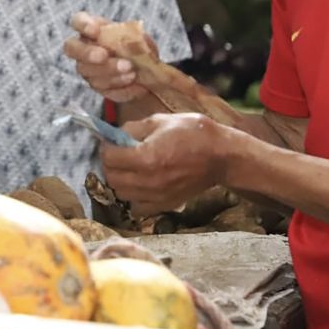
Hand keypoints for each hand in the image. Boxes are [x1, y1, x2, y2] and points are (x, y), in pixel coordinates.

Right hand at [64, 12, 150, 102]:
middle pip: (71, 49)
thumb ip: (136, 38)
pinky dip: (122, 89)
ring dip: (110, 72)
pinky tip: (137, 86)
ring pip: (89, 72)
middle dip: (87, 53)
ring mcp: (87, 69)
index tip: (95, 31)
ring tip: (132, 73)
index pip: (78, 21)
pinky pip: (104, 90)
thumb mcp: (140, 38)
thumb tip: (135, 42)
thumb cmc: (136, 46)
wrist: (144, 71)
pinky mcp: (98, 88)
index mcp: (92, 28)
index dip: (83, 25)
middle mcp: (83, 48)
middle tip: (104, 55)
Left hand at [100, 113, 232, 213]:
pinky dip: (134, 197)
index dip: (106, 147)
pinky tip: (141, 184)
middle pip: (111, 178)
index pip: (109, 157)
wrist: (222, 157)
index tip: (111, 142)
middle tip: (118, 154)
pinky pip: (137, 207)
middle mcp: (148, 181)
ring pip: (121, 194)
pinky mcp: (165, 205)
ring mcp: (157, 196)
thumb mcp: (161, 121)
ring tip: (129, 168)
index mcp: (146, 157)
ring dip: (120, 181)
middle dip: (110, 164)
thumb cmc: (193, 133)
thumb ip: (133, 129)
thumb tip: (114, 135)